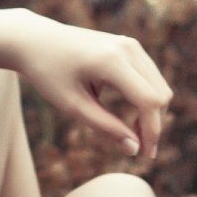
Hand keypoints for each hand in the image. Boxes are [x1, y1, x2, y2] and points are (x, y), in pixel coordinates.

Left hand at [0, 9, 172, 159]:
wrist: (35, 40)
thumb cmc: (48, 73)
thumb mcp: (72, 105)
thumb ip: (105, 127)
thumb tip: (134, 148)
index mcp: (112, 61)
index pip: (148, 101)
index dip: (152, 131)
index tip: (145, 157)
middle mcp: (127, 48)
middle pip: (160, 93)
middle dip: (154, 124)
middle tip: (137, 148)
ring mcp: (131, 44)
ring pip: (159, 85)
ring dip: (152, 112)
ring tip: (133, 133)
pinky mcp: (129, 45)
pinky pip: (151, 76)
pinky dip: (147, 98)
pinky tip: (132, 115)